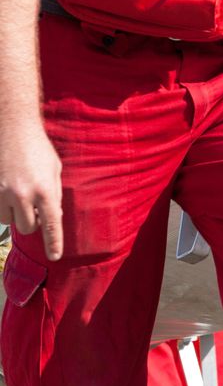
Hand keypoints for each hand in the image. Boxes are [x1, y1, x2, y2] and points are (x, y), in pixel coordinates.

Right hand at [0, 122, 62, 260]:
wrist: (12, 128)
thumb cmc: (37, 149)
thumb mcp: (54, 171)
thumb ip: (54, 195)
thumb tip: (52, 216)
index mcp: (45, 191)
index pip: (51, 225)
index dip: (53, 243)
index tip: (54, 257)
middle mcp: (23, 195)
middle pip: (27, 227)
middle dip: (31, 220)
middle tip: (32, 205)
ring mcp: (1, 193)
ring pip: (9, 221)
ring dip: (14, 213)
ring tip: (17, 192)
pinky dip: (1, 206)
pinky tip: (6, 190)